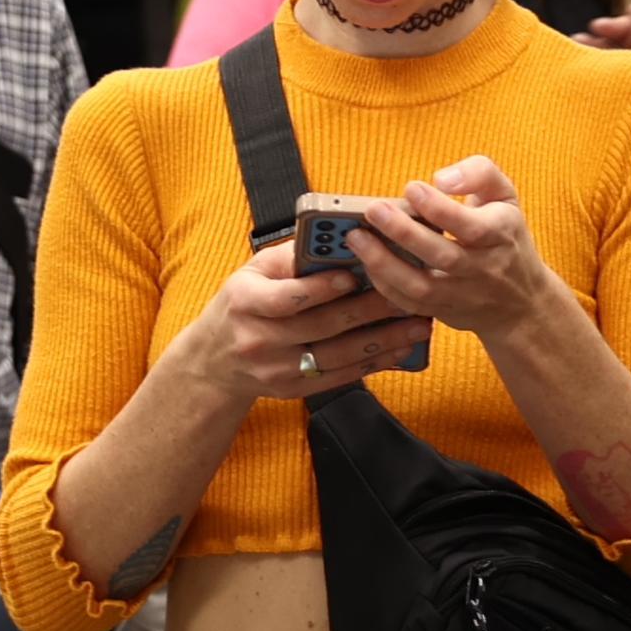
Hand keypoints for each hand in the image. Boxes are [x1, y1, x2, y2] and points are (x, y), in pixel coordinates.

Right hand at [182, 239, 432, 398]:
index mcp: (244, 302)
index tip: (358, 274)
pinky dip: (372, 364)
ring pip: (338, 356)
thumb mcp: (252, 273)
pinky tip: (399, 350)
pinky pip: (339, 377)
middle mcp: (258, 339)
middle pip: (322, 326)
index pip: (287, 297)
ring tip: (416, 325)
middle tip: (407, 295)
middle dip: (370, 310)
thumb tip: (340, 240)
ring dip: (382, 341)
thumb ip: (291, 258)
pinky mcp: (292, 390)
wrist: (214, 361)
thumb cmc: (240, 305)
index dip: (323, 287)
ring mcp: (275, 370)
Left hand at [344, 156, 554, 339]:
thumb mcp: (505, 196)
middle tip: (373, 210)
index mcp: (501, 234)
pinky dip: (385, 286)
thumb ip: (479, 173)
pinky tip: (366, 262)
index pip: (470, 225)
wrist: (521, 301)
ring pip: (422, 286)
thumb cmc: (505, 236)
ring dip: (385, 263)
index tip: (411, 188)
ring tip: (356, 238)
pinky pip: (411, 304)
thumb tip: (441, 179)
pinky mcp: (444, 312)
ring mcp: (463, 295)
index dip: (439, 208)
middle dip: (404, 233)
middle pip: (443, 255)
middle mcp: (484, 268)